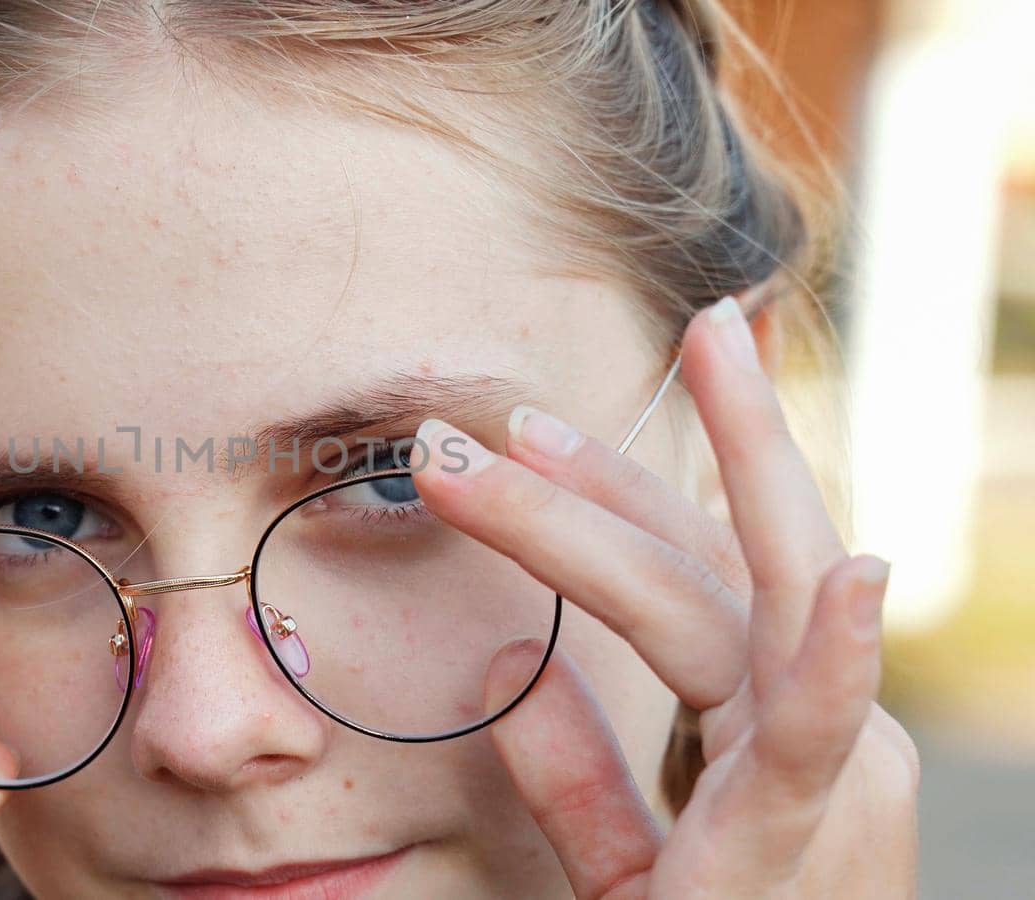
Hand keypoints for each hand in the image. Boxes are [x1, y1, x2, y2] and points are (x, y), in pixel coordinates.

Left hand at [411, 297, 919, 897]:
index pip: (719, 577)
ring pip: (736, 616)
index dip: (671, 474)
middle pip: (747, 563)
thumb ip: (575, 773)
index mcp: (778, 735)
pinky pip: (809, 749)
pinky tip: (856, 583)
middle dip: (721, 437)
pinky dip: (837, 667)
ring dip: (646, 514)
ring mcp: (818, 792)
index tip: (622, 379)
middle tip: (695, 318)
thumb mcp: (627, 865)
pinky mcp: (789, 856)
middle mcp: (817, 743)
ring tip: (614, 397)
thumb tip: (504, 662)